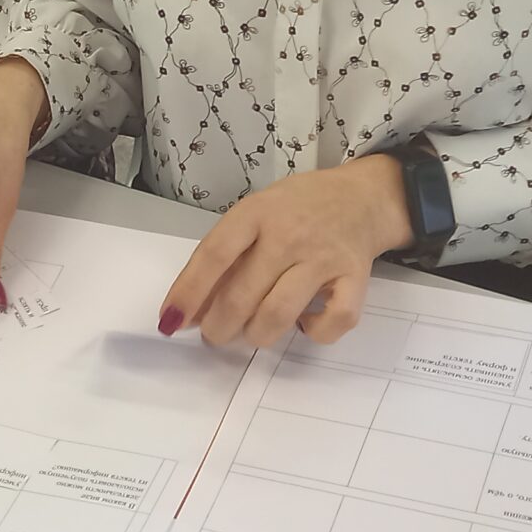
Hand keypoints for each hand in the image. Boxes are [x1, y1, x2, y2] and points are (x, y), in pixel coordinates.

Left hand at [159, 158, 413, 348]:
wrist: (362, 196)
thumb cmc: (297, 209)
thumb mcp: (254, 216)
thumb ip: (223, 257)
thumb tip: (186, 309)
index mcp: (256, 213)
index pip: (213, 256)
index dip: (188, 292)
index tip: (170, 320)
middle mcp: (289, 234)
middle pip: (242, 295)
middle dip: (218, 327)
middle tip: (214, 334)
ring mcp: (324, 257)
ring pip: (278, 315)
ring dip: (256, 334)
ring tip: (253, 330)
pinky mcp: (356, 278)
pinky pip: (333, 321)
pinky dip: (315, 333)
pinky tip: (305, 323)